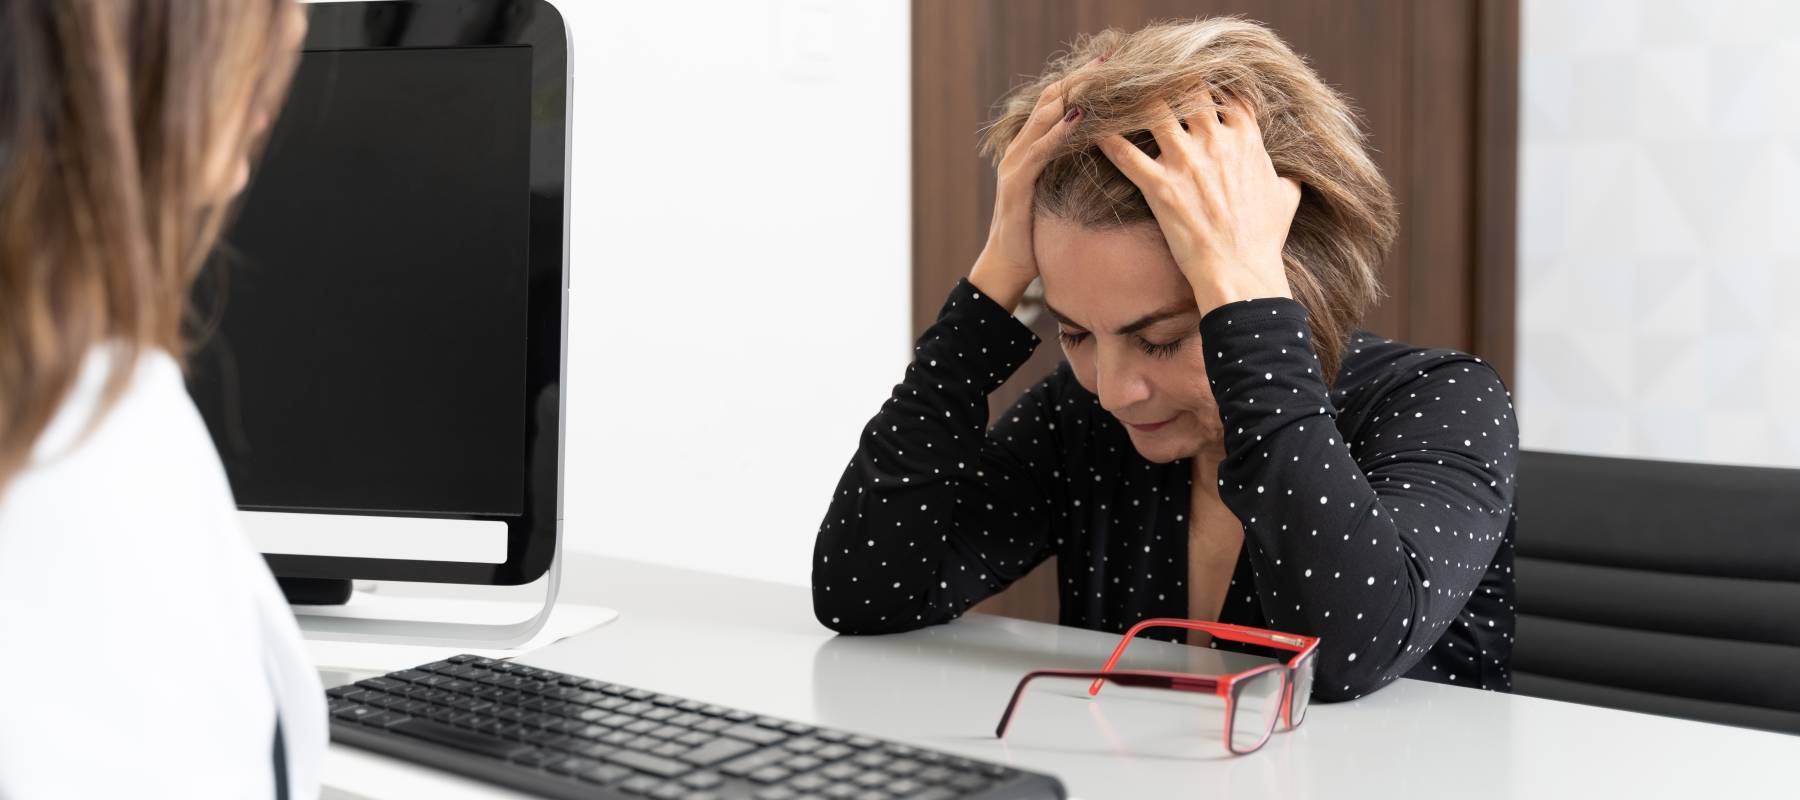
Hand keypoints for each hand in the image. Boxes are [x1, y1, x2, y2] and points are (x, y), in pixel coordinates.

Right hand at [968, 58, 1102, 311]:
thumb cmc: (1037, 233)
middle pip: (1051, 100)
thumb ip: (1070, 168)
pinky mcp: (1015, 183)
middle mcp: (1019, 148)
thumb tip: (1104, 153)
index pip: (1057, 102)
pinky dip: (1059, 132)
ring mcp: (1014, 164)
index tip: (1111, 64)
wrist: (1008, 265)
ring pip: (1044, 118)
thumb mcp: (1058, 192)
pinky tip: (1079, 117)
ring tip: (1100, 77)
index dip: (1082, 81)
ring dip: (1074, 95)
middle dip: (1081, 77)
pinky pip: (1039, 151)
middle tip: (1110, 59)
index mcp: (1030, 147)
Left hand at [1097, 91, 1302, 315]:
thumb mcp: (1286, 200)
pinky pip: (1124, 153)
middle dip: (1169, 82)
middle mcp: (1215, 140)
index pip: (1227, 92)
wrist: (1241, 271)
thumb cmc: (1263, 239)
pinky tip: (1091, 128)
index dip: (1211, 82)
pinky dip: (1106, 138)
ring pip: (1153, 110)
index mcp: (1246, 139)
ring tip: (1119, 94)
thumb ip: (1286, 178)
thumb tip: (1290, 177)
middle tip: (1151, 79)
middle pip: (1188, 89)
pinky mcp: (1159, 186)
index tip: (1195, 80)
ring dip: (1135, 101)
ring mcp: (1185, 161)